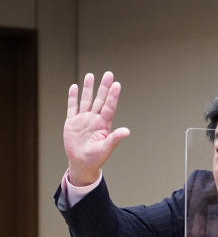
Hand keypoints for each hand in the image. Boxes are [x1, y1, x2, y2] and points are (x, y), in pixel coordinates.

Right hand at [63, 71, 127, 185]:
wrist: (82, 163)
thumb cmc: (96, 158)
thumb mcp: (106, 148)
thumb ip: (115, 138)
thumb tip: (127, 131)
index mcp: (104, 124)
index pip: (109, 107)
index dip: (113, 96)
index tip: (117, 84)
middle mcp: (94, 119)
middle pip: (99, 99)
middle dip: (104, 87)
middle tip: (108, 74)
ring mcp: (83, 119)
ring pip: (86, 100)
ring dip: (88, 88)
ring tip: (91, 75)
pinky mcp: (72, 122)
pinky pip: (72, 107)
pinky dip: (73, 97)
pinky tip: (75, 87)